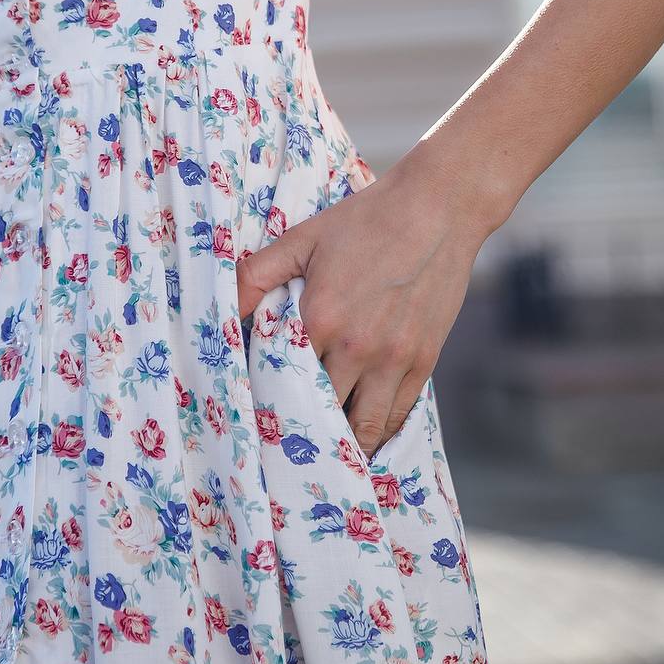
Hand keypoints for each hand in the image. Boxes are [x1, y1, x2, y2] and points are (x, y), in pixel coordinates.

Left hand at [236, 145, 497, 459]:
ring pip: (363, 428)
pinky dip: (378, 433)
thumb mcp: (304, 238)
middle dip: (304, 430)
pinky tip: (364, 438)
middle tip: (287, 445)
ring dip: (344, 444)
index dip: (270, 401)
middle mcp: (357, 348)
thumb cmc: (367, 220)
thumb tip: (225, 309)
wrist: (438, 209)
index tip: (259, 416)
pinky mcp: (423, 360)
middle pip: (322, 413)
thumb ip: (258, 275)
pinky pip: (397, 415)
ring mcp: (394, 359)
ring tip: (326, 454)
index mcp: (320, 319)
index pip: (284, 383)